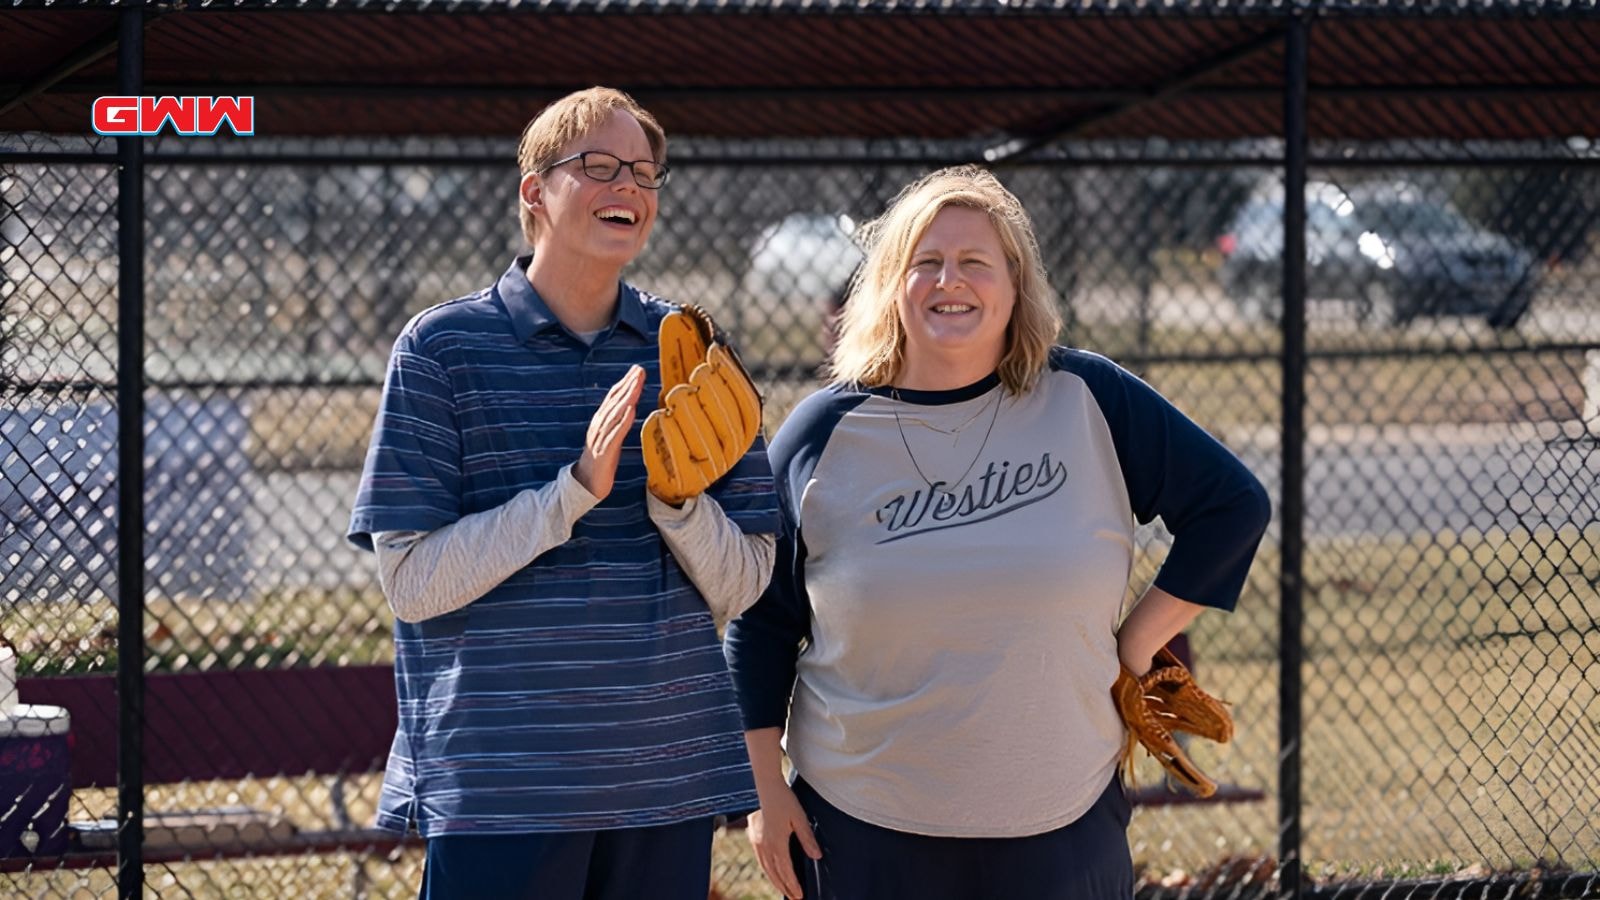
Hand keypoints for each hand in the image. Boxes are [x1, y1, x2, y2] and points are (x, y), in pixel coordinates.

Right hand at [573, 365, 644, 500]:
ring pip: (615, 414)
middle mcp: (599, 426)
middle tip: (639, 370)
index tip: (636, 370)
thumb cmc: (601, 460)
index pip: (613, 398)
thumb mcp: (610, 437)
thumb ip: (617, 423)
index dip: (624, 383)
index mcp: (601, 422)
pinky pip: (615, 435)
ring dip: (627, 398)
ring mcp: (600, 438)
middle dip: (628, 385)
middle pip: (614, 402)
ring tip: (637, 384)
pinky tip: (631, 411)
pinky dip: (623, 422)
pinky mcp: (604, 452)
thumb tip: (629, 407)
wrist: (585, 484)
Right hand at [747, 783, 821, 899]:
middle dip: (784, 887)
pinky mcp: (753, 835)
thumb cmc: (784, 800)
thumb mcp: (800, 818)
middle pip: (774, 873)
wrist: (764, 785)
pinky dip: (767, 870)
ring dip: (775, 880)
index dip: (793, 885)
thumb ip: (808, 839)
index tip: (799, 895)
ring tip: (784, 890)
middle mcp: (764, 845)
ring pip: (766, 868)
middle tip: (794, 898)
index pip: (786, 871)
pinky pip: (760, 859)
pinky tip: (771, 871)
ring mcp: (757, 841)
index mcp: (777, 843)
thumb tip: (817, 857)